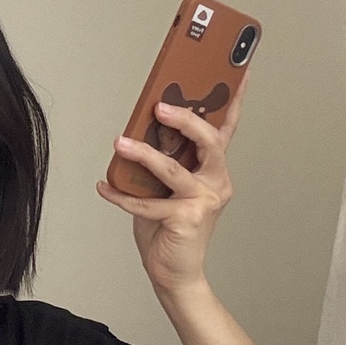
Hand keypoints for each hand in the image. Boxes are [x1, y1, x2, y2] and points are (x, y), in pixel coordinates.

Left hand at [97, 76, 244, 299]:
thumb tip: (136, 133)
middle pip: (208, 141)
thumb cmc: (170, 228)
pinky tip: (103, 186)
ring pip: (174, 170)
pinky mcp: (186, 219)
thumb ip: (161, 161)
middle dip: (184, 120)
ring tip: (121, 143)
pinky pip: (148, 202)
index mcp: (213, 169)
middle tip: (159, 106)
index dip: (234, 99)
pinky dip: (121, 194)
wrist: (175, 273)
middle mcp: (215, 182)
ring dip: (143, 154)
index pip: (226, 128)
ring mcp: (203, 201)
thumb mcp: (165, 187)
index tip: (241, 70)